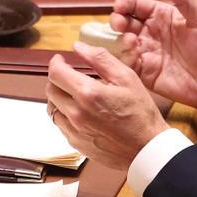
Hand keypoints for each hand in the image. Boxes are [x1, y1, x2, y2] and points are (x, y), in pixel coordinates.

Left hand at [47, 42, 169, 169]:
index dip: (56, 62)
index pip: (56, 73)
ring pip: (52, 108)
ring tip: (74, 94)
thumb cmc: (141, 113)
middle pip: (50, 89)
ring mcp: (74, 130)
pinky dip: (65, 114)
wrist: (146, 149)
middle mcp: (76, 113)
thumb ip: (101, 59)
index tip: (61, 60)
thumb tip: (79, 47)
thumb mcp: (127, 78)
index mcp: (88, 93)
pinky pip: (60, 124)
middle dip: (57, 78)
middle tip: (70, 75)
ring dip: (59, 97)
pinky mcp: (76, 143)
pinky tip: (80, 111)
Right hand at [111, 0, 196, 113]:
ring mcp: (146, 52)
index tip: (120, 6)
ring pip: (122, 42)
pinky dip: (125, 59)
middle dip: (117, 20)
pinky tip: (135, 57)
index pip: (135, 4)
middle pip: (123, 21)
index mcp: (161, 16)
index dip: (124, 3)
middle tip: (120, 24)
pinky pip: (127, 63)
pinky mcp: (144, 72)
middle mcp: (150, 32)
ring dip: (120, 39)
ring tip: (132, 41)